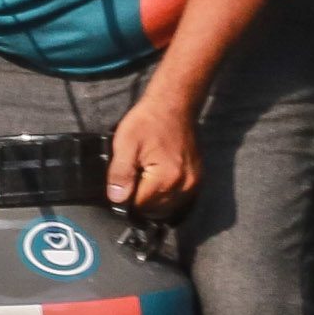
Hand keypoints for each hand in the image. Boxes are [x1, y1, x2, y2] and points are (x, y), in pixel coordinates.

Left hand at [108, 93, 201, 217]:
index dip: (126, 196)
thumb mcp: (125, 143)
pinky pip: (177, 199)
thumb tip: (116, 199)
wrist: (174, 106)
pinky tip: (157, 178)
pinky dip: (165, 194)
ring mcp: (193, 184)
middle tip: (136, 171)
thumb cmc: (148, 121)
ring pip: (165, 207)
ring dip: (152, 197)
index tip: (124, 179)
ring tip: (146, 173)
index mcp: (167, 178)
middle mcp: (184, 186)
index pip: (139, 205)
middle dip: (140, 197)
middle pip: (153, 209)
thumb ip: (120, 173)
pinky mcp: (197, 180)